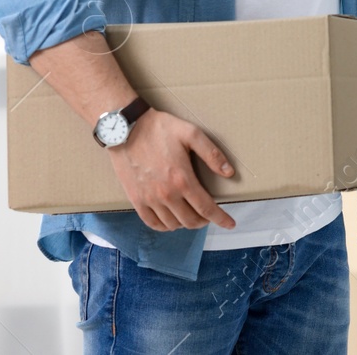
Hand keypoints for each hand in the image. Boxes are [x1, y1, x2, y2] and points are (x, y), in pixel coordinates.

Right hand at [109, 108, 237, 231]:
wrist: (125, 129)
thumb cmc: (160, 129)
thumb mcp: (191, 134)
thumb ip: (212, 154)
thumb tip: (229, 172)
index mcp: (182, 179)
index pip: (206, 208)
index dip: (221, 218)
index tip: (230, 223)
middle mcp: (166, 194)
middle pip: (190, 220)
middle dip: (205, 221)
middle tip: (210, 215)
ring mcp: (149, 199)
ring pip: (172, 224)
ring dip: (186, 224)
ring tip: (193, 215)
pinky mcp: (135, 199)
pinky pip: (152, 223)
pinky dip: (165, 226)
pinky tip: (171, 221)